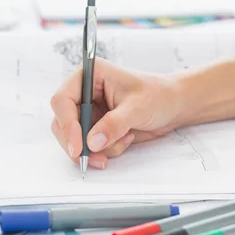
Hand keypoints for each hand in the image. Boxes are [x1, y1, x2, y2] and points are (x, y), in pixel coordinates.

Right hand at [50, 58, 181, 169]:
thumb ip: (114, 124)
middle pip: (62, 123)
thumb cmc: (158, 96)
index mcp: (89, 75)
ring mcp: (88, 111)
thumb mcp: (137, 108)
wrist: (172, 106)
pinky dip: (106, 150)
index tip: (78, 148)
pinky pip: (90, 147)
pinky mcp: (95, 128)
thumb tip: (92, 142)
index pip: (62, 100)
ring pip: (74, 139)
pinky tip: (125, 139)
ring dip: (97, 149)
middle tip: (96, 160)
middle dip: (79, 145)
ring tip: (124, 141)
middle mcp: (84, 92)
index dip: (67, 125)